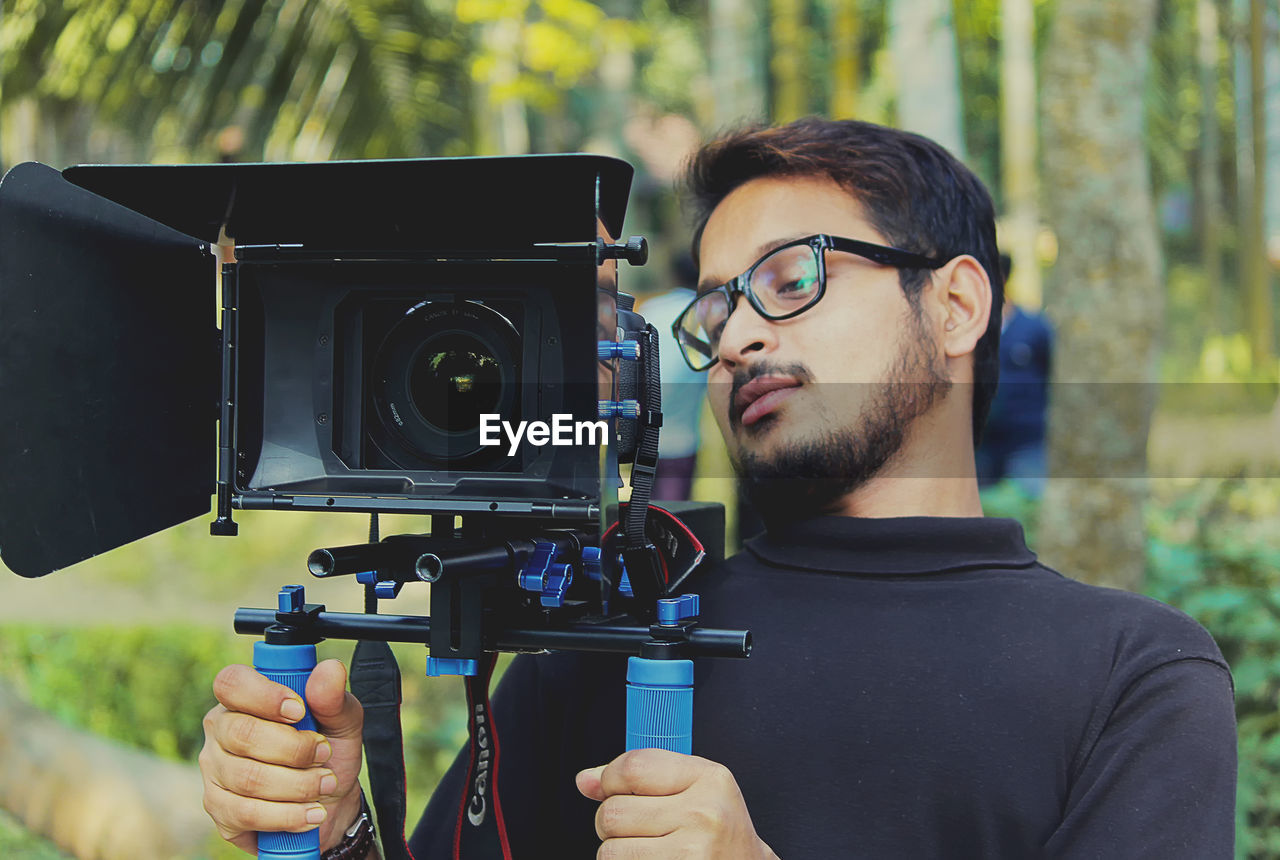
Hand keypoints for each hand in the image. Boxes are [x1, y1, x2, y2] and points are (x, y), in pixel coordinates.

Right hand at [198, 659, 365, 853]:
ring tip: (326, 784)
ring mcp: (214, 771)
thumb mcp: (341, 721)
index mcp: (244, 698)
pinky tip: (311, 813)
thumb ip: (334, 697)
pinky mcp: (218, 809)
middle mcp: (220, 730)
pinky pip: (246, 813)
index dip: (264, 696)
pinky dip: (287, 815)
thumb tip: (329, 670)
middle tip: (324, 754)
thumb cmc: (328, 752)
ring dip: (297, 784)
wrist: (330, 802)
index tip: (299, 711)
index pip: (232, 683)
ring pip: (247, 778)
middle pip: (242, 733)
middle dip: (294, 748)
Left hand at [576, 749, 778, 859]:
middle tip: (636, 828)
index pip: (633, 767)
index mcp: (708, 779)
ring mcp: (693, 852)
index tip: (612, 788)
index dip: (609, 778)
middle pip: (613, 812)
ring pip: (610, 850)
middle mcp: (703, 813)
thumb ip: (641, 777)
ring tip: (646, 849)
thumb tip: (586, 779)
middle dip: (611, 822)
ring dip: (617, 852)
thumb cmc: (718, 830)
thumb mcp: (694, 789)